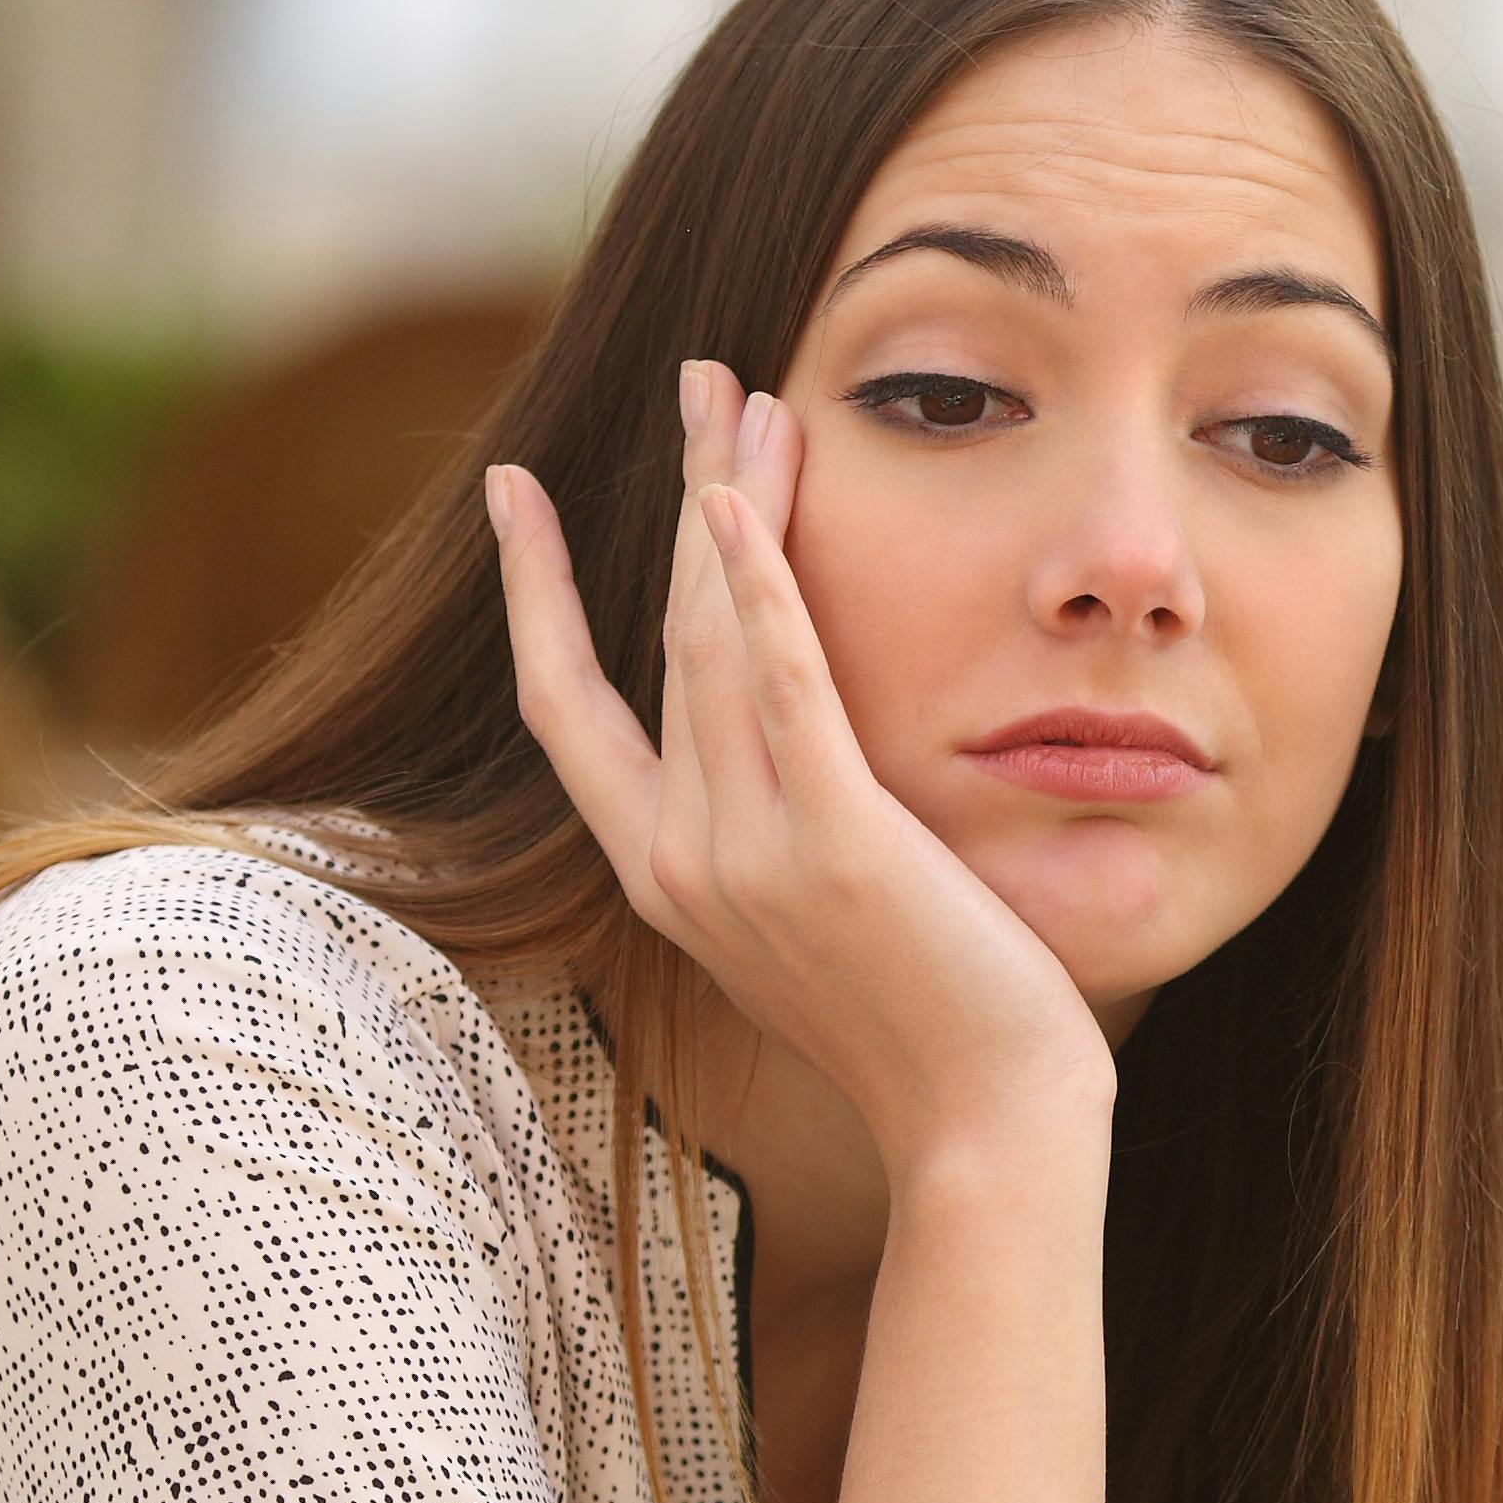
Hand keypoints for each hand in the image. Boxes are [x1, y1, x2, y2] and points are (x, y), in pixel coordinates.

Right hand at [487, 361, 1115, 1192]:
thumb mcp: (823, 924)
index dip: (538, 592)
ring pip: (714, 636)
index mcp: (665, 876)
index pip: (566, 706)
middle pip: (659, 633)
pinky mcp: (834, 843)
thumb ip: (784, 836)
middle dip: (680, 490)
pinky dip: (758, 586)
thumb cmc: (929, 1029)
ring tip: (744, 391)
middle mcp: (680, 858)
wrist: (985, 1127)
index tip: (516, 489)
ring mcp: (747, 852)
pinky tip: (737, 500)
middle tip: (699, 375)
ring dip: (730, 499)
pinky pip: (781, 686)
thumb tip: (791, 765)